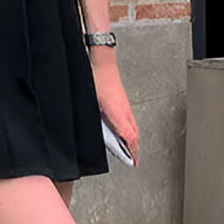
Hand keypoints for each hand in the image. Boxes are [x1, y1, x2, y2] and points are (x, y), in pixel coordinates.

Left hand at [91, 48, 138, 164]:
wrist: (102, 63)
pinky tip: (125, 130)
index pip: (129, 137)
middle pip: (134, 134)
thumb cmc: (95, 80)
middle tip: (133, 159)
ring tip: (131, 149)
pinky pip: (130, 120)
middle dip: (134, 148)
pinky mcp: (123, 102)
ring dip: (133, 139)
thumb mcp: (90, 104)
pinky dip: (130, 129)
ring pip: (133, 127)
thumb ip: (92, 122)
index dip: (130, 151)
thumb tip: (90, 134)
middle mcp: (125, 111)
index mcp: (118, 114)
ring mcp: (125, 106)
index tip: (132, 161)